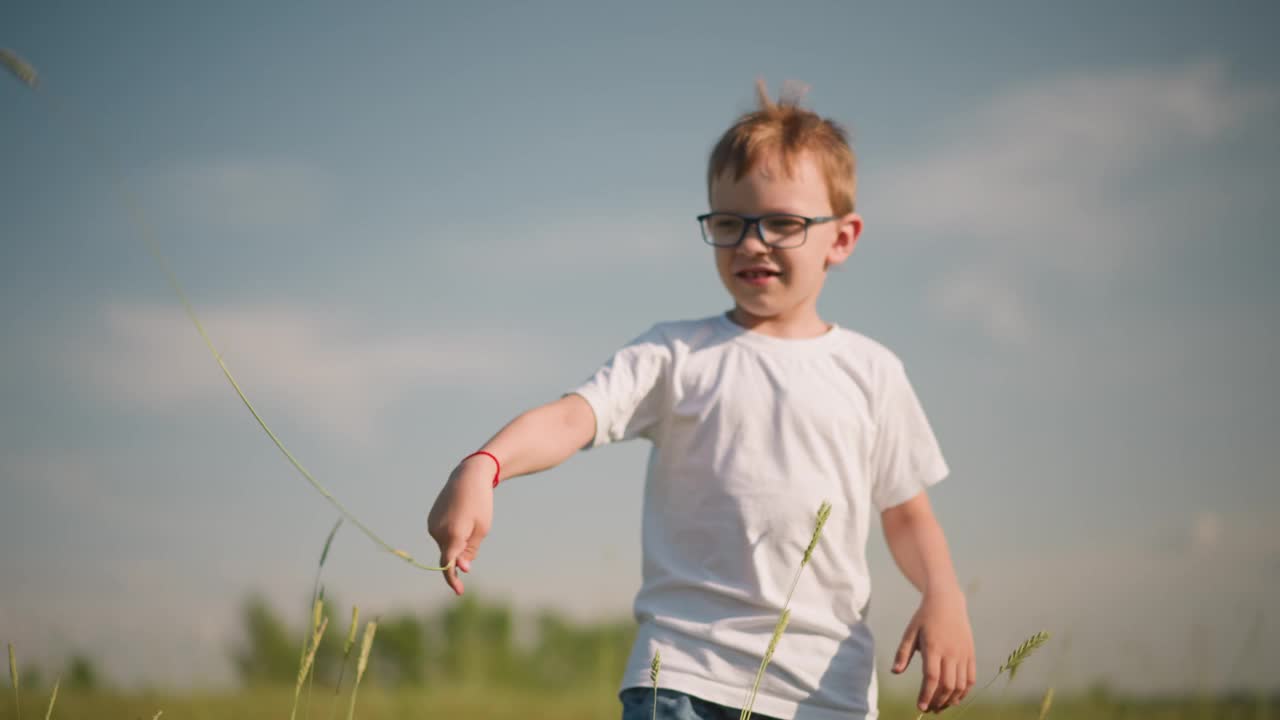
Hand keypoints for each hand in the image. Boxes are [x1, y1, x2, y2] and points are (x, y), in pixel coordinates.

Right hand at [426, 455, 494, 595]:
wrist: (467, 477)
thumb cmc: (480, 503)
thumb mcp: (482, 529)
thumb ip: (470, 550)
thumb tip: (461, 568)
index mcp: (453, 534)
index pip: (448, 564)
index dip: (453, 579)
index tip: (459, 591)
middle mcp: (438, 531)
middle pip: (448, 555)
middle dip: (460, 554)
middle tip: (475, 532)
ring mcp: (432, 526)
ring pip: (445, 546)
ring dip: (457, 543)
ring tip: (469, 520)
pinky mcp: (430, 521)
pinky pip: (442, 536)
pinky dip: (451, 535)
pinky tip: (460, 517)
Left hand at [891, 586, 975, 712]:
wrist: (947, 601)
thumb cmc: (925, 617)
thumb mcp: (910, 632)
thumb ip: (903, 653)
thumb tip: (895, 672)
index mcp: (934, 647)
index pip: (931, 678)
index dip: (926, 695)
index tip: (921, 707)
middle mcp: (950, 652)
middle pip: (947, 685)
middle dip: (938, 701)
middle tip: (929, 709)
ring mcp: (963, 654)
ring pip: (960, 685)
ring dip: (951, 700)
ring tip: (940, 706)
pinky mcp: (971, 654)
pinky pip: (970, 678)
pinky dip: (964, 692)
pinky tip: (955, 698)